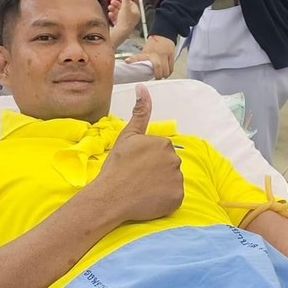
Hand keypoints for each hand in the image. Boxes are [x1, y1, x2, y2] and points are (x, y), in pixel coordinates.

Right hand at [95, 86, 182, 223]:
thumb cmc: (116, 167)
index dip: (146, 161)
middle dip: (156, 173)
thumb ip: (140, 112)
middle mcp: (175, 160)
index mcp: (164, 143)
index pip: (160, 153)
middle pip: (168, 166)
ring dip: (160, 186)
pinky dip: (164, 201)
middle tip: (137, 180)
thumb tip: (142, 87)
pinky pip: (174, 198)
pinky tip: (149, 201)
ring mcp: (177, 180)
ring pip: (171, 182)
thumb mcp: (127, 137)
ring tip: (142, 191)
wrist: (110, 197)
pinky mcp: (177, 198)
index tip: (134, 167)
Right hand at [110, 0, 140, 40]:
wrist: (120, 33)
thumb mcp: (125, 6)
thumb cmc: (124, 21)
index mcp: (136, 14)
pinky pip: (116, 20)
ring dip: (114, 9)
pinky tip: (109, 14)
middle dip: (118, 4)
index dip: (126, 0)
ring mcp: (126, 23)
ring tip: (109, 7)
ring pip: (120, 14)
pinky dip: (113, 16)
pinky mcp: (120, 27)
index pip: (132, 4)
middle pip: (125, 9)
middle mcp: (132, 19)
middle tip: (112, 2)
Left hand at [125, 34, 176, 77]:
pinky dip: (169, 72)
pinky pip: (171, 68)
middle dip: (158, 75)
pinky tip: (166, 73)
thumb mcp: (146, 51)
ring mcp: (164, 54)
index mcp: (147, 53)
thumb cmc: (154, 44)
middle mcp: (155, 53)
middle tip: (156, 78)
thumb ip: (145, 60)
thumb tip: (142, 72)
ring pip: (166, 70)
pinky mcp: (171, 55)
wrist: (164, 33)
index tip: (127, 61)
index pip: (138, 57)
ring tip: (162, 76)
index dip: (133, 60)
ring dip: (164, 75)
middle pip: (158, 66)